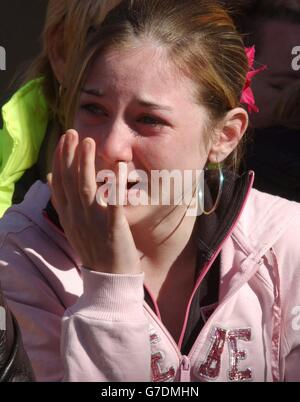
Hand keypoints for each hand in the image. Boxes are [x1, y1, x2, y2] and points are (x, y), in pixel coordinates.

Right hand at [48, 129, 140, 274]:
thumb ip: (64, 201)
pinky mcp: (114, 229)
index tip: (64, 141)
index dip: (60, 160)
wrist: (109, 279)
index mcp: (69, 216)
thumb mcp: (73, 225)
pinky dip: (116, 185)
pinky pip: (114, 204)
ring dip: (86, 164)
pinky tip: (120, 167)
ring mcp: (94, 223)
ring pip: (86, 188)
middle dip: (69, 155)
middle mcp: (78, 217)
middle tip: (73, 133)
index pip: (59, 183)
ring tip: (88, 142)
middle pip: (70, 181)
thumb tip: (51, 177)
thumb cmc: (93, 248)